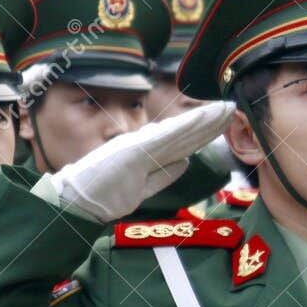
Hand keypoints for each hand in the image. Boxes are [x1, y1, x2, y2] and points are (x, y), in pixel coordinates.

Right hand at [45, 101, 236, 220]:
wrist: (74, 200)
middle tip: (233, 107)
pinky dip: (184, 127)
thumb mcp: (139, 187)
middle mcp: (145, 145)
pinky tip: (201, 118)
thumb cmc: (100, 193)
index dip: (205, 131)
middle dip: (211, 121)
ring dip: (204, 120)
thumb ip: (162, 175)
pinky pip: (165, 138)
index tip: (224, 121)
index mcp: (148, 153)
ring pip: (180, 132)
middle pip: (186, 133)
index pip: (184, 141)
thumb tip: (186, 162)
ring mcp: (140, 146)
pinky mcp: (134, 151)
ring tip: (226, 109)